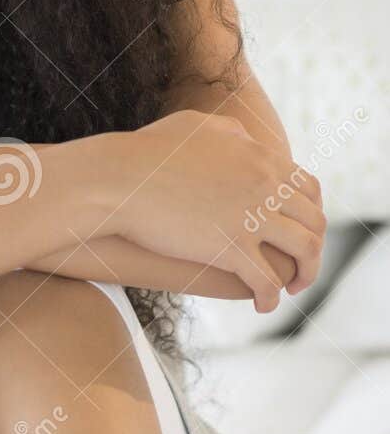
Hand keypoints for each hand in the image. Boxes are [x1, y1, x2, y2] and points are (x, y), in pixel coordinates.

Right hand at [97, 111, 325, 311]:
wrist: (119, 180)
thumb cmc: (146, 153)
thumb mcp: (195, 127)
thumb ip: (229, 132)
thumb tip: (245, 139)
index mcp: (262, 159)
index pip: (309, 190)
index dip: (311, 215)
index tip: (300, 232)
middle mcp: (266, 187)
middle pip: (314, 222)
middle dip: (314, 249)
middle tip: (301, 267)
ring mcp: (251, 218)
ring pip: (303, 252)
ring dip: (305, 275)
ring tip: (291, 289)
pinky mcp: (230, 249)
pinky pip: (266, 280)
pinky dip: (271, 296)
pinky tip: (263, 306)